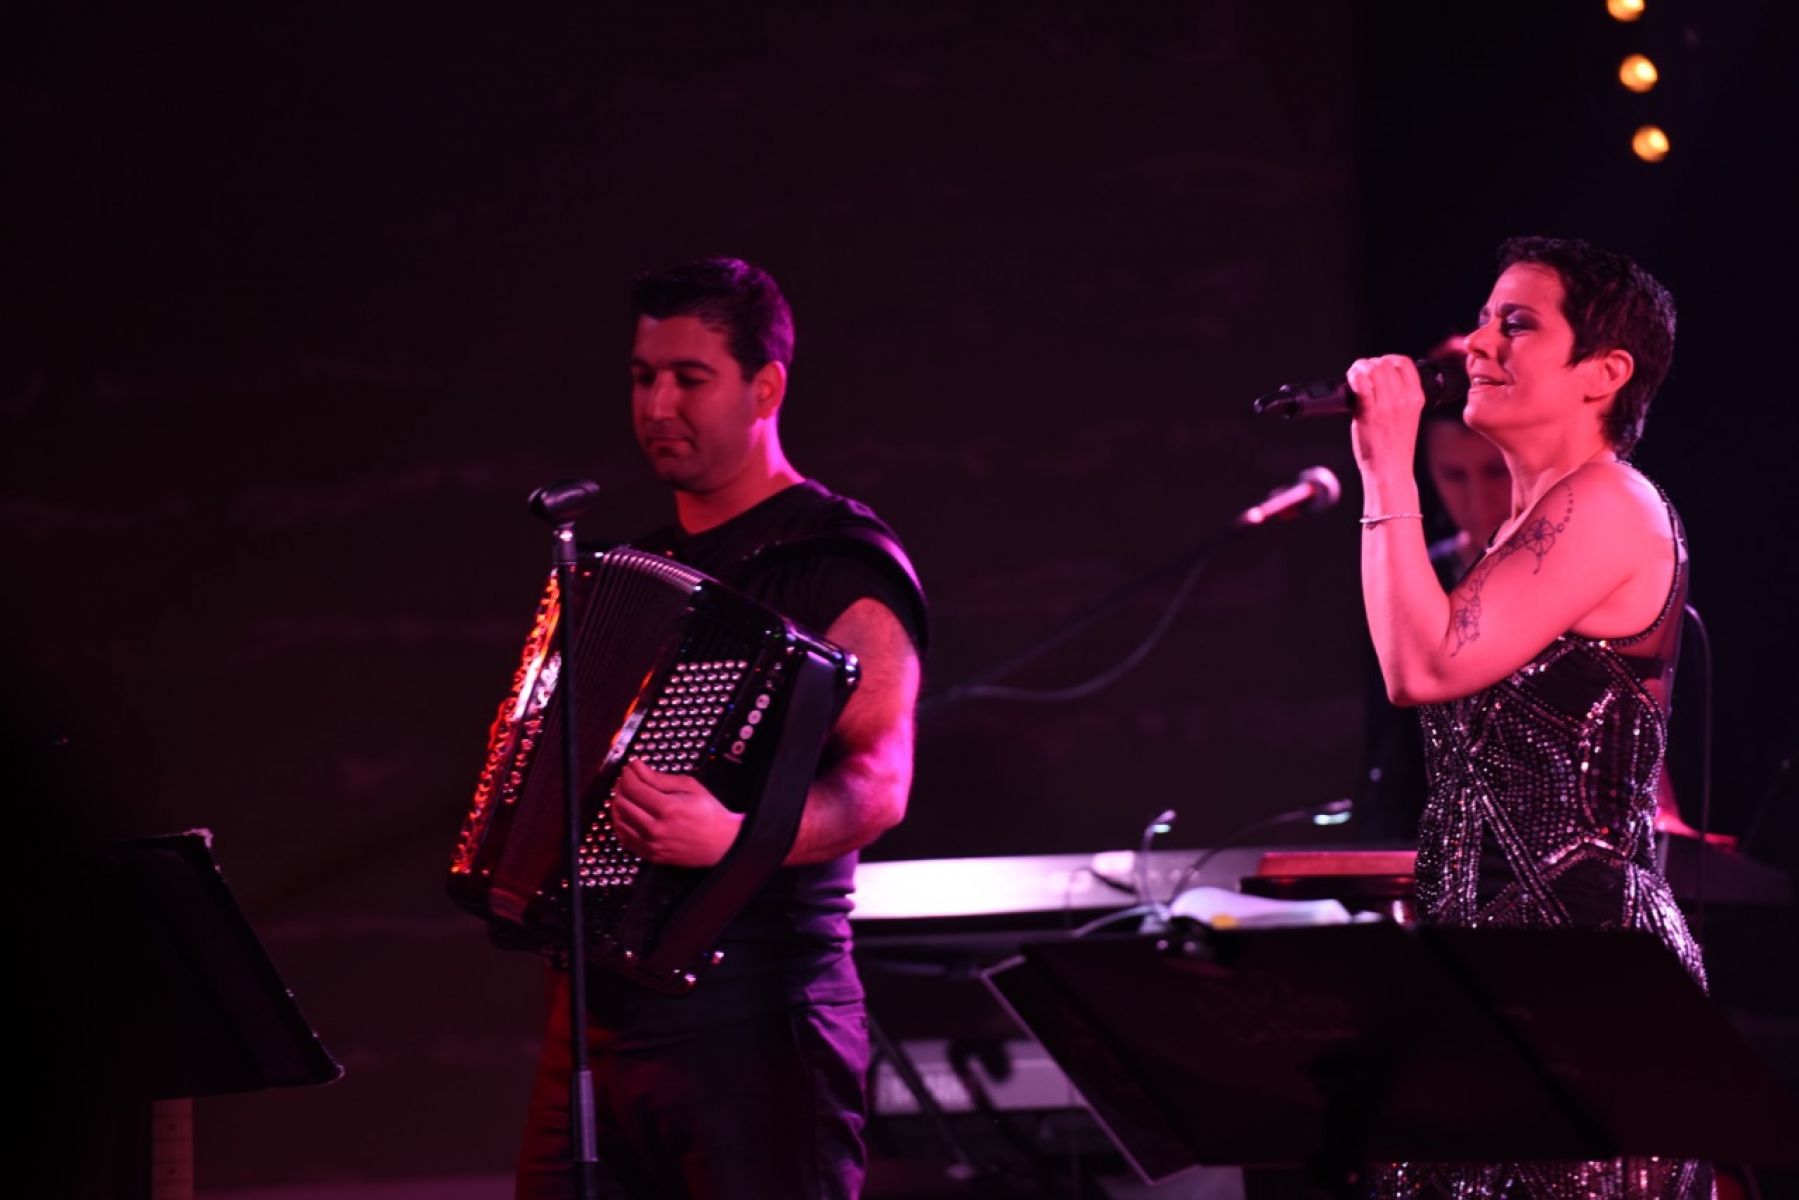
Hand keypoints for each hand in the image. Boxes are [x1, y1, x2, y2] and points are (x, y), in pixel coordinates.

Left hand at [610, 759, 741, 866]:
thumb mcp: (690, 787)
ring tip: (626, 794)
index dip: (628, 774)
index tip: (630, 768)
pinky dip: (620, 823)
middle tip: (628, 778)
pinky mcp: (651, 855)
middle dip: (621, 786)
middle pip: (623, 803)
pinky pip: (624, 838)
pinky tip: (626, 814)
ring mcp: (652, 844)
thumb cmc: (709, 814)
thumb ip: (660, 778)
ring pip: (619, 820)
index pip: (634, 788)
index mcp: (668, 809)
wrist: (722, 843)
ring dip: (618, 804)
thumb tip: (637, 768)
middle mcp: (657, 829)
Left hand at [1347, 354, 1426, 478]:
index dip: (1387, 360)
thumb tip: (1377, 380)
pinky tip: (1351, 382)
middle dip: (1368, 365)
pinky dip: (1354, 378)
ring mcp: (1388, 406)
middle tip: (1359, 375)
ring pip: (1373, 370)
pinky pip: (1362, 385)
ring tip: (1353, 379)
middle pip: (1384, 364)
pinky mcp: (1370, 414)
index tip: (1377, 368)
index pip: (1404, 363)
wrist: (1390, 470)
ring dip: (1358, 369)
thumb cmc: (1394, 447)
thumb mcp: (1407, 416)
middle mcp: (1404, 399)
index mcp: (1416, 398)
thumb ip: (1398, 397)